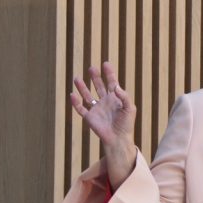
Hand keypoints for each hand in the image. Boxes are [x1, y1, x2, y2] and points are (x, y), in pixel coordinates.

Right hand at [71, 61, 137, 185]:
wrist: (118, 139)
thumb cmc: (127, 124)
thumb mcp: (130, 108)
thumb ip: (124, 97)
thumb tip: (116, 87)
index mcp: (115, 98)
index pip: (112, 83)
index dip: (109, 73)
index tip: (105, 63)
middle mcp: (105, 102)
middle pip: (98, 86)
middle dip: (95, 77)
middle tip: (91, 68)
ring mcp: (96, 109)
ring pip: (87, 95)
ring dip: (82, 87)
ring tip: (76, 77)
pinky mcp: (89, 117)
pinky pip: (80, 108)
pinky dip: (75, 102)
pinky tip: (72, 95)